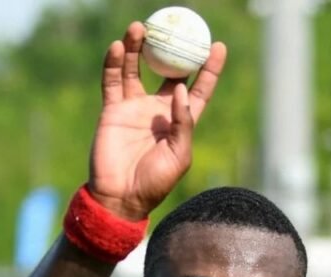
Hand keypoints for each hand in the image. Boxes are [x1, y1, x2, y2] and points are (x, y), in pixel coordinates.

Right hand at [88, 21, 226, 219]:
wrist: (120, 197)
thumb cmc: (154, 182)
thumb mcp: (179, 156)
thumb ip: (183, 123)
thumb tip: (180, 89)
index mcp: (180, 121)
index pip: (198, 89)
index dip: (208, 68)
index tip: (217, 45)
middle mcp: (158, 109)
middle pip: (166, 70)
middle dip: (170, 48)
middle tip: (173, 25)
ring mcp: (134, 108)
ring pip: (136, 68)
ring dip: (137, 47)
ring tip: (139, 27)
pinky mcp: (112, 110)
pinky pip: (112, 81)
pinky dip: (113, 63)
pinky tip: (117, 47)